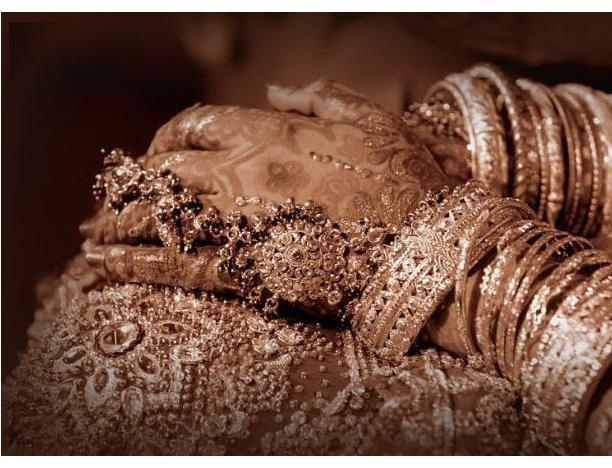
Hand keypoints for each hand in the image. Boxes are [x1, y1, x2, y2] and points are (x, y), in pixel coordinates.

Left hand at [80, 81, 448, 313]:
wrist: (426, 245)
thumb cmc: (406, 179)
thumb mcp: (371, 119)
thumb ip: (320, 98)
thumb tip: (280, 89)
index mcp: (272, 133)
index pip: (195, 123)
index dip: (169, 134)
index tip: (161, 149)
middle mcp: (245, 173)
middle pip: (164, 168)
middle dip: (135, 180)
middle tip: (121, 195)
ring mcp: (242, 221)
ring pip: (156, 216)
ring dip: (117, 221)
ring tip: (95, 231)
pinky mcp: (249, 269)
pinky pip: (175, 265)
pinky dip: (133, 262)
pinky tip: (105, 263)